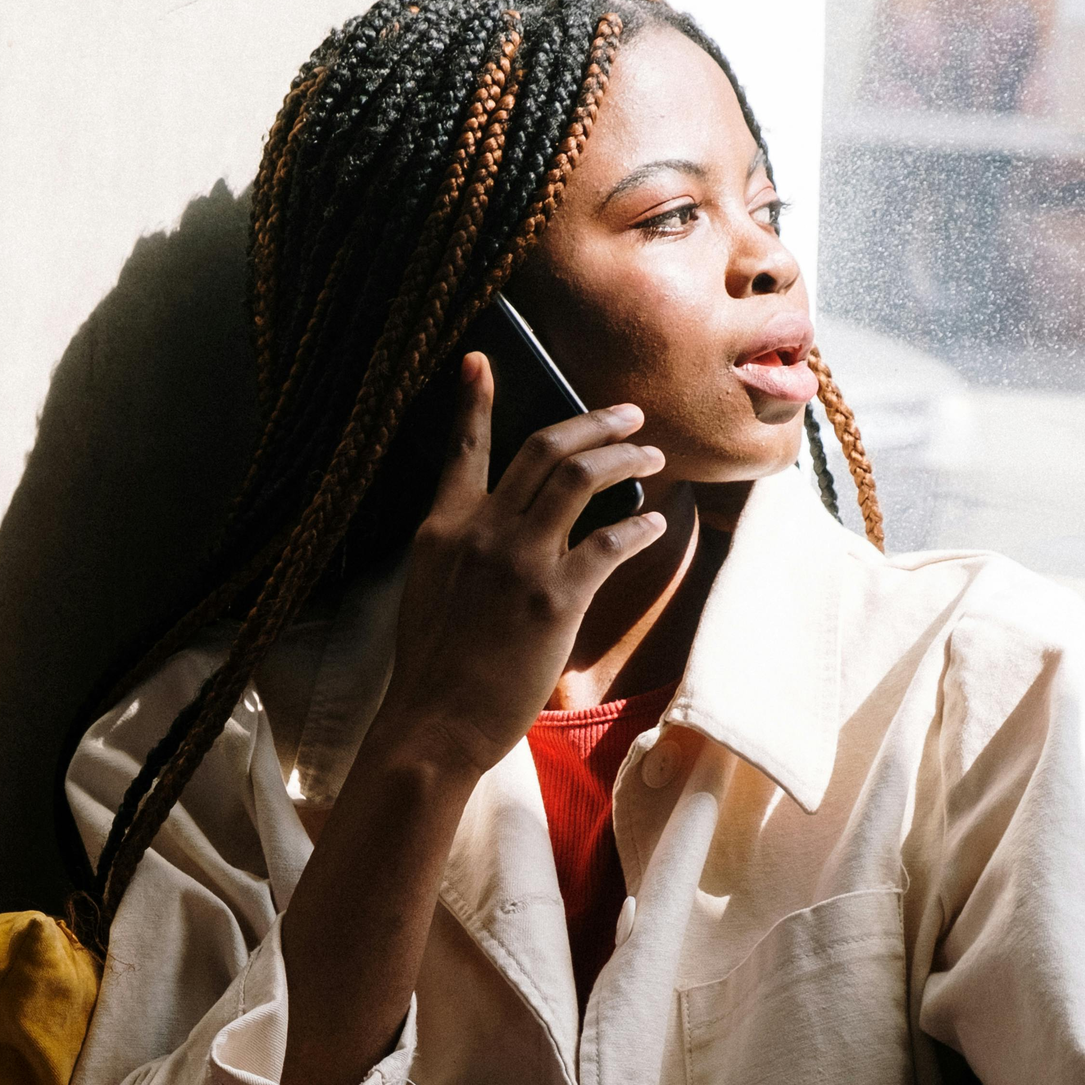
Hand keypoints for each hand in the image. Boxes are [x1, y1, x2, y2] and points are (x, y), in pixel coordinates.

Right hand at [365, 351, 668, 781]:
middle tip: (627, 415)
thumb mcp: (429, 592)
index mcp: (442, 529)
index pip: (462, 450)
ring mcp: (518, 562)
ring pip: (580, 478)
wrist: (435, 724)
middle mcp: (480, 532)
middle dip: (593, 422)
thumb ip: (461, 551)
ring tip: (650, 454)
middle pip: (544, 449)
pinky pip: (609, 541)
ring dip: (624, 457)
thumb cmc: (433, 670)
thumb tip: (503, 529)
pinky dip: (638, 526)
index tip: (481, 360)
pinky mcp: (555, 598)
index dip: (474, 401)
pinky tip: (655, 523)